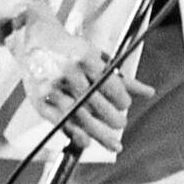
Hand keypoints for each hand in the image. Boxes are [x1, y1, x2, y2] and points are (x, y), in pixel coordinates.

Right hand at [6, 0, 154, 152]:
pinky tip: (87, 141)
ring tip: (114, 143)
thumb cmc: (71, 50)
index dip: (120, 98)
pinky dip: (74, 134)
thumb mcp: (97, 57)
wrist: (35, 40)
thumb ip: (121, 77)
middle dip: (112, 117)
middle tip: (121, 123)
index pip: (108, 83)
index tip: (125, 104)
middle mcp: (68, 72)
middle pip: (94, 102)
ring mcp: (52, 87)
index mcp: (84, 57)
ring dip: (98, 133)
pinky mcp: (40, 100)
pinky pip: (59, 122)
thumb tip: (148, 92)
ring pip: (79, 115)